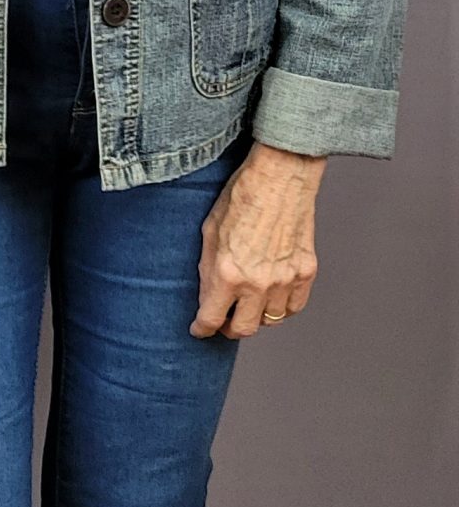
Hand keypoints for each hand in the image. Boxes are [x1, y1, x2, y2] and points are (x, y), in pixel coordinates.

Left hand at [192, 141, 324, 338]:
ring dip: (256, 316)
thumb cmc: (241, 196)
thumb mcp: (209, 232)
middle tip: (223, 319)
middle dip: (228, 328)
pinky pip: (294, 307)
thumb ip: (208, 269)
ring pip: (270, 321)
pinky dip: (282, 308)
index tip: (200, 328)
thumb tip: (208, 295)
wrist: (280, 177)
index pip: (211, 320)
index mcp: (228, 273)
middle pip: (243, 329)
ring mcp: (285, 279)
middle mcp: (257, 282)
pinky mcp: (306, 271)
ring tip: (248, 303)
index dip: (202, 328)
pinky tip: (272, 298)